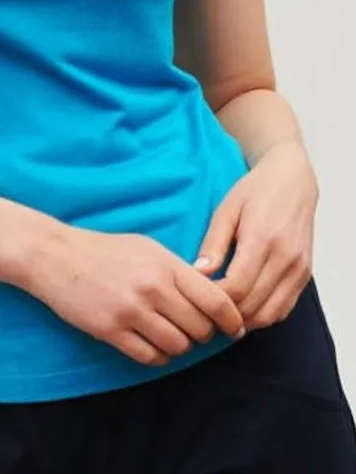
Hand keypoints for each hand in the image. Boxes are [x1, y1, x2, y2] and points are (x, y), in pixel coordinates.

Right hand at [21, 228, 244, 366]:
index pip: (216, 299)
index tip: (234, 328)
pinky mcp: (111, 331)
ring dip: (178, 346)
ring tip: (168, 334)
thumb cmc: (104, 250)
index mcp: (165, 264)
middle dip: (202, 334)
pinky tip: (149, 343)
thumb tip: (213, 295)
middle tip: (194, 330)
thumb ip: (179, 270)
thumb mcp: (147, 248)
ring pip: (177, 346)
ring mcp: (131, 311)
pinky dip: (156, 356)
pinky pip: (150, 357)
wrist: (56, 256)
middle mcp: (152, 288)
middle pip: (200, 328)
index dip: (231, 319)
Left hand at [196, 141, 317, 330]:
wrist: (292, 180)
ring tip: (221, 314)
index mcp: (262, 239)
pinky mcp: (305, 275)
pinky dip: (263, 316)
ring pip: (269, 314)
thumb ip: (213, 243)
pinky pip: (284, 309)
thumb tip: (198, 273)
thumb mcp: (226, 209)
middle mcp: (285, 258)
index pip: (236, 288)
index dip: (214, 300)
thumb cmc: (255, 191)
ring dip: (244, 321)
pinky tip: (244, 309)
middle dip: (226, 314)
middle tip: (203, 312)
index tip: (195, 298)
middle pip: (252, 305)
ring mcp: (298, 269)